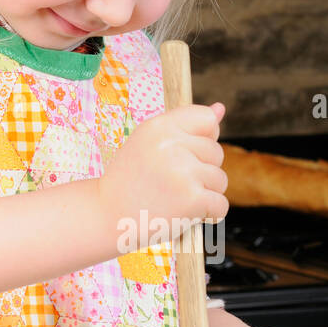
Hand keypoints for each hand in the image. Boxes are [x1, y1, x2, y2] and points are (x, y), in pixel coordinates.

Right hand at [99, 100, 228, 251]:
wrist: (106, 218)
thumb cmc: (130, 181)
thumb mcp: (149, 144)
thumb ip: (185, 126)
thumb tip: (220, 108)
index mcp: (160, 126)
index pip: (207, 119)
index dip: (203, 139)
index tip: (185, 155)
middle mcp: (172, 145)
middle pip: (216, 152)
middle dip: (202, 170)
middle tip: (171, 184)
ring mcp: (183, 172)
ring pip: (220, 179)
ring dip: (205, 193)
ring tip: (175, 199)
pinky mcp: (193, 199)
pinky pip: (221, 205)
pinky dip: (208, 215)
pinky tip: (185, 215)